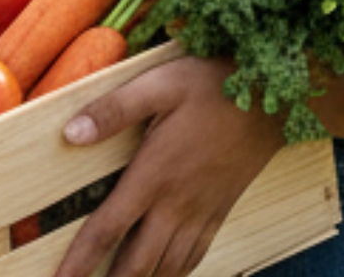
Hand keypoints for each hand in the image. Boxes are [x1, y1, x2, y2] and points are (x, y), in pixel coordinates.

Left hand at [53, 56, 285, 276]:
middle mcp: (177, 204)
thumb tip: (70, 134)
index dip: (81, 261)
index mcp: (154, 176)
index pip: (108, 229)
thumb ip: (112, 111)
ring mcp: (202, 212)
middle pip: (137, 262)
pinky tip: (164, 275)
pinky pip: (195, 257)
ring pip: (168, 267)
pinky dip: (175, 274)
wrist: (273, 99)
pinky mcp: (220, 212)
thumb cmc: (211, 88)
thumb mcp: (157, 86)